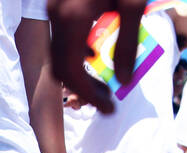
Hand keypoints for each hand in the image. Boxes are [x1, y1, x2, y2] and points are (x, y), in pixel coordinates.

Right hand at [47, 0, 143, 114]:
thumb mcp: (133, 5)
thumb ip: (127, 42)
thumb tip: (124, 81)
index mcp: (72, 17)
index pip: (72, 70)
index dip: (89, 95)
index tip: (108, 109)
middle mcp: (56, 15)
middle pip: (60, 67)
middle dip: (83, 89)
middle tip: (107, 99)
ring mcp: (53, 9)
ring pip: (57, 55)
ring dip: (78, 73)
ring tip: (104, 81)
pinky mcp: (57, 4)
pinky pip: (60, 39)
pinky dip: (75, 55)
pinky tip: (95, 54)